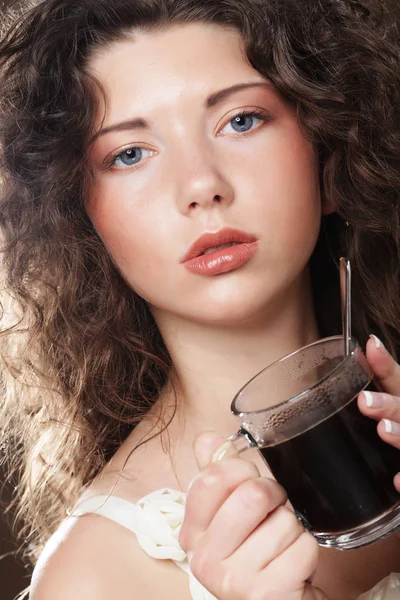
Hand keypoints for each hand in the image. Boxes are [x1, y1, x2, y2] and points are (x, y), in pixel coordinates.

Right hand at [179, 432, 326, 599]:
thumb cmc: (253, 556)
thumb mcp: (228, 517)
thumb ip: (217, 476)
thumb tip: (207, 439)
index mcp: (191, 533)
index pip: (211, 479)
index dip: (240, 468)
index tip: (249, 477)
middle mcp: (205, 559)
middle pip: (251, 495)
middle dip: (274, 494)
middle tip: (273, 509)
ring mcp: (235, 580)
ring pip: (284, 521)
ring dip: (292, 527)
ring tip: (280, 543)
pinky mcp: (268, 594)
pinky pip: (304, 547)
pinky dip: (307, 550)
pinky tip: (292, 564)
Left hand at [358, 335, 399, 490]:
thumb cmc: (396, 425)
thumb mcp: (390, 406)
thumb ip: (380, 389)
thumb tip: (359, 355)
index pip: (398, 380)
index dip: (385, 364)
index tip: (371, 346)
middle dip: (389, 405)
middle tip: (364, 401)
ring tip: (383, 430)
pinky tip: (397, 481)